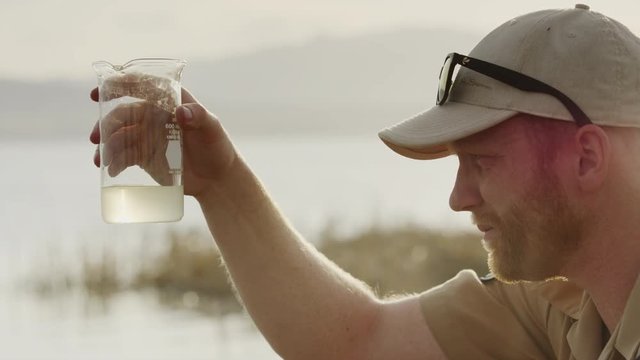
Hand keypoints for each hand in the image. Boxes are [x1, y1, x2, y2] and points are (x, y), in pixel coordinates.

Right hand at [90, 86, 237, 198]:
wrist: (217, 178)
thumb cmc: (217, 147)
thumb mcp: (212, 128)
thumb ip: (199, 117)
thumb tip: (181, 111)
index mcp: (169, 101)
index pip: (142, 86)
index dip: (120, 84)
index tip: (101, 91)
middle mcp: (155, 115)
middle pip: (123, 112)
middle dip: (106, 123)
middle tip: (96, 137)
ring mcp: (148, 136)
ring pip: (119, 135)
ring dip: (106, 145)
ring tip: (101, 160)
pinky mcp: (145, 156)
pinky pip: (123, 155)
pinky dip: (114, 160)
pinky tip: (110, 169)